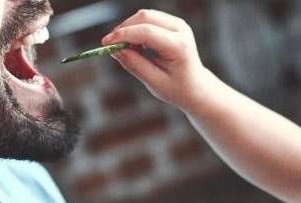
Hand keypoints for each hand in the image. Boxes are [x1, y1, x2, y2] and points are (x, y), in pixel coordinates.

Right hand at [103, 10, 217, 109]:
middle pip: (144, 17)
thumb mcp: (155, 82)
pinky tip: (135, 46)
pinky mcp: (172, 23)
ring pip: (144, 16)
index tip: (105, 43)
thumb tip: (114, 49)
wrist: (196, 87)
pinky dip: (136, 30)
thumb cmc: (177, 88)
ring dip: (129, 29)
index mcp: (180, 46)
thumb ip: (135, 65)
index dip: (123, 35)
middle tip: (109, 45)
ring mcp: (178, 24)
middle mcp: (181, 29)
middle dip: (124, 29)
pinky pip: (148, 20)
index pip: (147, 32)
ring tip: (126, 50)